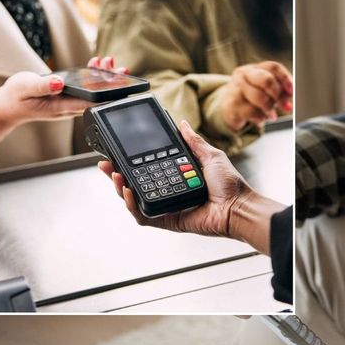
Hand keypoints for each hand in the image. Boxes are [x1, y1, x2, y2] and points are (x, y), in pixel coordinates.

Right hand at [0, 55, 127, 123]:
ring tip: (109, 61)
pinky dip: (93, 76)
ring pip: (92, 92)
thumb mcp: (25, 88)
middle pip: (96, 98)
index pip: (89, 103)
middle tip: (121, 69)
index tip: (119, 84)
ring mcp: (69, 102)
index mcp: (61, 107)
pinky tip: (97, 64)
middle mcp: (68, 106)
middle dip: (111, 83)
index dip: (106, 95)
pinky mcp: (67, 96)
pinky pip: (85, 87)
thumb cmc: (15, 98)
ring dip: (104, 77)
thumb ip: (42, 86)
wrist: (7, 106)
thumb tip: (59, 83)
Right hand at [97, 120, 254, 237]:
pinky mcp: (167, 221)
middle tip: (106, 164)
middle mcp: (169, 191)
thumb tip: (182, 124)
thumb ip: (193, 141)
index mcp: (177, 176)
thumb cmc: (230, 184)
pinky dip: (133, 205)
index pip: (148, 168)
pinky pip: (144, 216)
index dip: (131, 161)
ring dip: (121, 188)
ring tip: (115, 175)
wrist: (238, 206)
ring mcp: (166, 207)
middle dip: (117, 175)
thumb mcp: (210, 156)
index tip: (118, 150)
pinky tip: (129, 191)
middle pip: (136, 184)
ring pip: (135, 200)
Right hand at [217, 61, 292, 130]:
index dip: (285, 79)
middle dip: (279, 96)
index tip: (292, 92)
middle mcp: (243, 74)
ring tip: (271, 114)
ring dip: (270, 109)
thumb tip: (290, 95)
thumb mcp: (267, 92)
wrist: (229, 108)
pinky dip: (261, 118)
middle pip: (267, 80)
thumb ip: (280, 91)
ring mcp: (235, 88)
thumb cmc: (252, 98)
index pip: (273, 67)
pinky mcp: (231, 104)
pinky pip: (252, 111)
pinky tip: (260, 119)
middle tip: (286, 107)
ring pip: (260, 97)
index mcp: (255, 68)